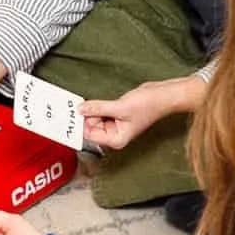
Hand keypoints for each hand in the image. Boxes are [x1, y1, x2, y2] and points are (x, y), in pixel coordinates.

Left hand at [83, 76, 198, 151]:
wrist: (164, 95)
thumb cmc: (150, 105)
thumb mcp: (120, 107)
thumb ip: (98, 108)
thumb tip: (80, 109)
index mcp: (116, 139)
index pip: (89, 135)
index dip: (80, 124)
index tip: (70, 115)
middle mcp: (114, 135)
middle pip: (90, 126)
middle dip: (87, 115)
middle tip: (81, 104)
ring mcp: (115, 124)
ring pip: (94, 117)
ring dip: (93, 109)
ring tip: (97, 102)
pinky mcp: (116, 114)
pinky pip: (101, 111)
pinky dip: (98, 106)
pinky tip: (100, 101)